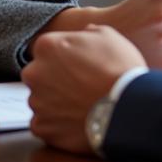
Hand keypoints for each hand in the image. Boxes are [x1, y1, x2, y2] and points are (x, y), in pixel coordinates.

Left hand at [23, 25, 143, 154]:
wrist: (126, 106)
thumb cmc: (118, 66)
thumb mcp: (106, 34)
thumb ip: (85, 32)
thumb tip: (84, 34)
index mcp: (47, 46)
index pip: (46, 48)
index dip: (63, 54)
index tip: (77, 60)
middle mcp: (35, 73)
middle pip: (38, 73)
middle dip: (54, 77)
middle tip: (79, 81)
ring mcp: (37, 103)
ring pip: (41, 99)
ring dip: (55, 100)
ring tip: (81, 102)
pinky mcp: (43, 128)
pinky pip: (44, 124)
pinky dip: (56, 123)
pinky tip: (76, 118)